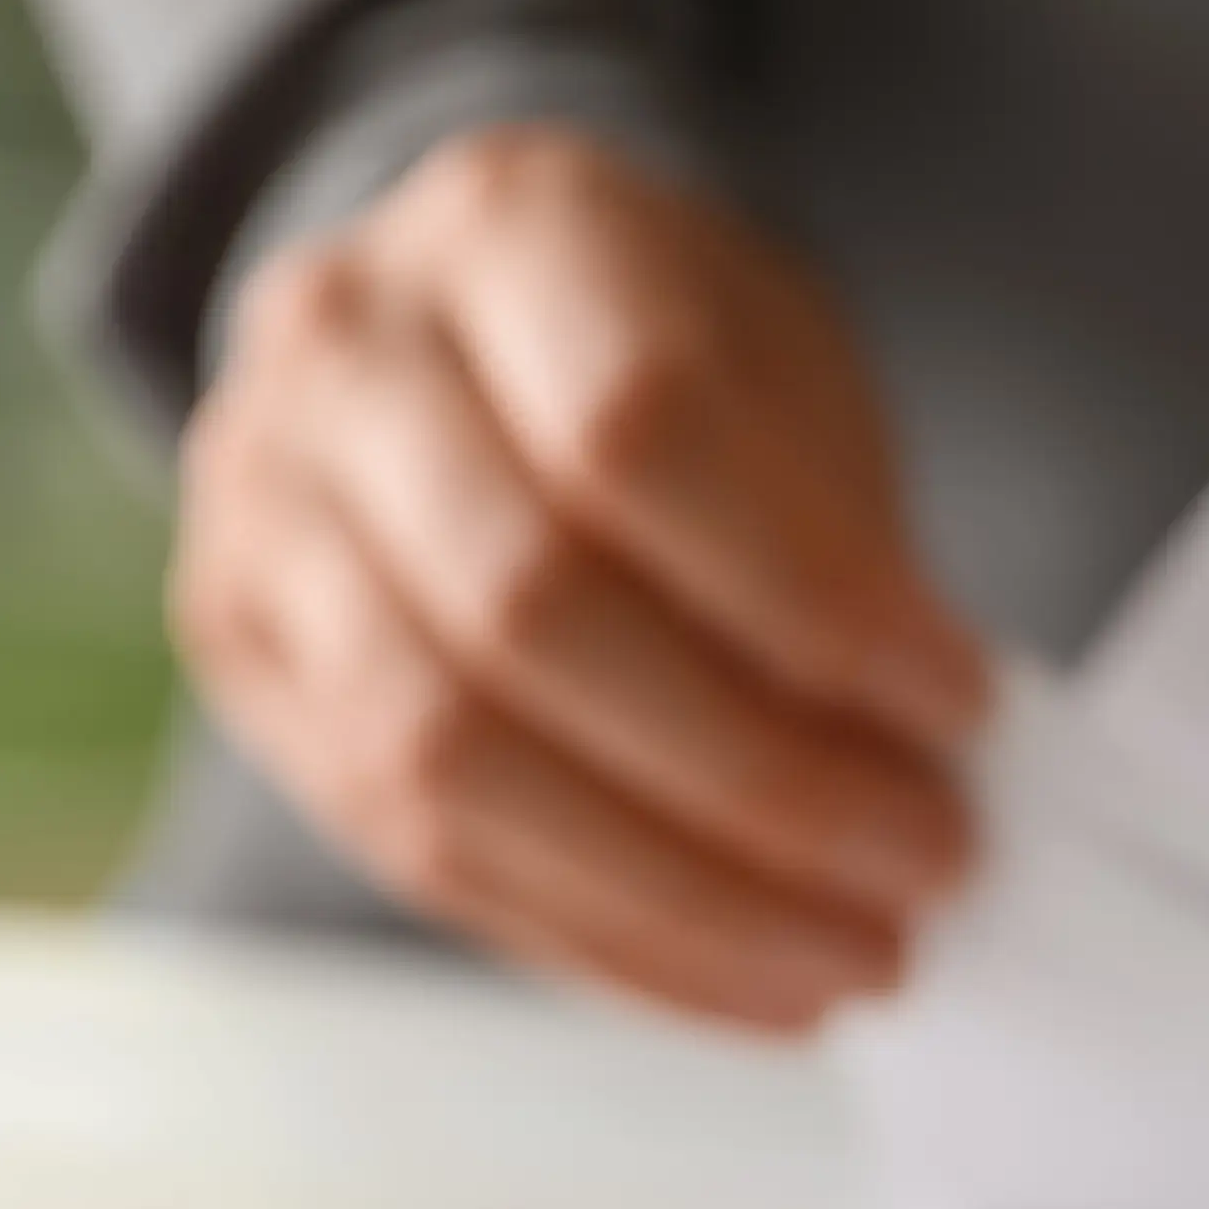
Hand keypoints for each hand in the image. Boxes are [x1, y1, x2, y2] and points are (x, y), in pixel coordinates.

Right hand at [175, 124, 992, 1028]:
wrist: (469, 335)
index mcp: (503, 225)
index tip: (963, 708)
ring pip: (446, 755)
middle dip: (757, 776)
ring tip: (854, 956)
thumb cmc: (664, 349)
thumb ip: (832, 537)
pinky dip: (602, 936)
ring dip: (678, 895)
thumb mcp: (779, 362)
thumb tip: (920, 774)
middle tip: (931, 864)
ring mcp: (258, 508)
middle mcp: (339, 352)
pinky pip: (416, 847)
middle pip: (531, 606)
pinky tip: (746, 982)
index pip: (636, 427)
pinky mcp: (245, 659)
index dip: (809, 596)